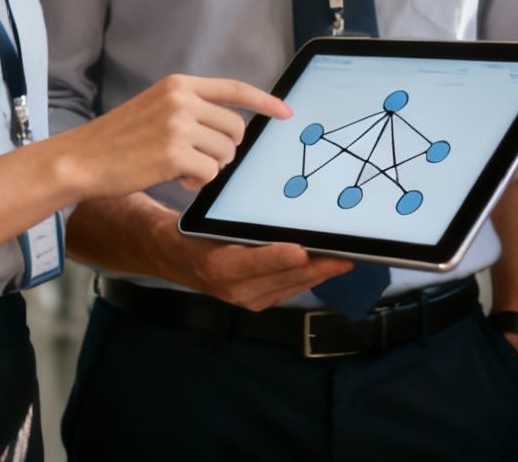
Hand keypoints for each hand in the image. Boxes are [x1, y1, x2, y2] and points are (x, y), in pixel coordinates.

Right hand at [56, 74, 289, 198]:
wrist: (81, 158)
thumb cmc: (118, 140)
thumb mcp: (156, 108)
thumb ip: (191, 109)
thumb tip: (232, 129)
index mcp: (178, 84)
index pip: (234, 88)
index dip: (265, 102)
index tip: (286, 112)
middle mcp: (181, 100)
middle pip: (236, 129)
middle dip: (226, 149)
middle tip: (200, 159)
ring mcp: (178, 126)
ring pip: (226, 153)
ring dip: (210, 167)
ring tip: (180, 168)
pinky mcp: (174, 155)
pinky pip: (210, 173)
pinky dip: (198, 182)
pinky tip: (176, 179)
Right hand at [166, 233, 354, 310]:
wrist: (174, 257)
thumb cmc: (193, 233)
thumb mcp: (207, 221)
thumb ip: (238, 224)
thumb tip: (275, 214)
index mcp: (218, 265)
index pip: (254, 262)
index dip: (280, 258)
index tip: (302, 251)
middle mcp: (233, 288)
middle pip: (281, 279)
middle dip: (315, 268)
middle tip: (344, 255)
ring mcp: (245, 299)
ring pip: (289, 288)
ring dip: (318, 276)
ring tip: (344, 262)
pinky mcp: (255, 303)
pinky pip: (287, 292)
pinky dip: (307, 280)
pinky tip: (325, 270)